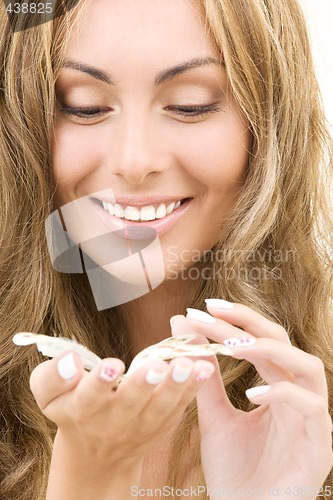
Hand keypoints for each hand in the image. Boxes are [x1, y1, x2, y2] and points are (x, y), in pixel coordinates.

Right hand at [29, 349, 214, 497]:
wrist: (96, 453)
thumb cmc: (71, 408)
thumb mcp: (49, 395)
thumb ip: (52, 376)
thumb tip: (70, 360)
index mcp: (82, 410)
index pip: (88, 398)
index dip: (99, 383)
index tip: (112, 365)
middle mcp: (113, 422)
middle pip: (128, 405)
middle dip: (142, 385)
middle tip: (156, 367)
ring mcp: (141, 427)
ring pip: (159, 409)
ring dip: (175, 387)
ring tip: (187, 366)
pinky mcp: (163, 425)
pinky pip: (178, 408)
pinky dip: (193, 389)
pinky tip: (205, 369)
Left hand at [171, 302, 332, 498]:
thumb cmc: (233, 472)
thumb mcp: (212, 416)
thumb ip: (202, 374)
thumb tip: (181, 327)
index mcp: (276, 387)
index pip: (261, 340)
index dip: (236, 321)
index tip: (201, 308)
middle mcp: (297, 396)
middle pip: (283, 342)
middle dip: (249, 322)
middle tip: (212, 310)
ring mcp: (312, 419)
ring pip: (307, 367)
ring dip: (270, 350)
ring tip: (233, 345)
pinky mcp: (320, 445)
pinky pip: (311, 407)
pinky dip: (282, 394)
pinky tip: (251, 392)